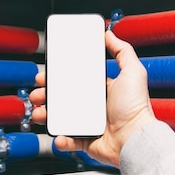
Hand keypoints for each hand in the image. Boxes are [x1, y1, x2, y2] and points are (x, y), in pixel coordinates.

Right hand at [29, 30, 155, 166]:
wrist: (134, 139)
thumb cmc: (136, 108)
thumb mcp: (132, 71)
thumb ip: (122, 51)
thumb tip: (110, 34)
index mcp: (100, 90)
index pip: (74, 80)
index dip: (59, 77)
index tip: (47, 74)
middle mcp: (93, 106)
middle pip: (62, 98)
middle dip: (46, 95)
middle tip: (38, 92)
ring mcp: (87, 124)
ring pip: (59, 118)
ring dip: (45, 114)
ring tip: (40, 112)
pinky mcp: (85, 140)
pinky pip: (67, 139)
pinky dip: (59, 137)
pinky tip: (58, 133)